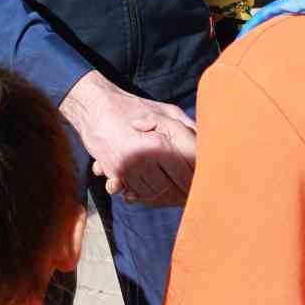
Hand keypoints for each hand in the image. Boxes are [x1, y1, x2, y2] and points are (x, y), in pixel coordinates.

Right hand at [61, 72, 196, 206]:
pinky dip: (146, 197)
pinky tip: (152, 191)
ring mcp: (129, 168)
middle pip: (174, 188)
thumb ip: (189, 129)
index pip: (189, 172)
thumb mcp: (167, 111)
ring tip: (175, 194)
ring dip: (166, 197)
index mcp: (161, 141)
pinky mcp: (115, 174)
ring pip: (156, 195)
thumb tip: (209, 147)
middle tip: (192, 194)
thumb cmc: (134, 107)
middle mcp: (145, 157)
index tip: (205, 182)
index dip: (199, 180)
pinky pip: (137, 194)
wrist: (94, 106)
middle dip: (185, 193)